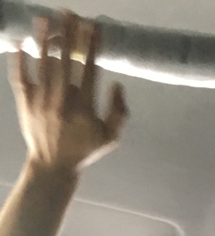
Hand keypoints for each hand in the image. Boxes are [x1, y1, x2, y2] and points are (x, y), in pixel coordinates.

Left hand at [10, 12, 126, 175]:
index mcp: (84, 109)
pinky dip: (20, 59)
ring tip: (46, 18)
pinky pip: (21, 77)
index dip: (92, 47)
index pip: (89, 70)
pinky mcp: (25, 103)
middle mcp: (62, 102)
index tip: (94, 27)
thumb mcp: (110, 138)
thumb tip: (118, 84)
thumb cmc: (84, 150)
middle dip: (68, 35)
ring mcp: (41, 101)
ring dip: (44, 39)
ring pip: (43, 65)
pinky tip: (21, 41)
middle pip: (65, 61)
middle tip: (69, 13)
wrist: (52, 166)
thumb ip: (120, 113)